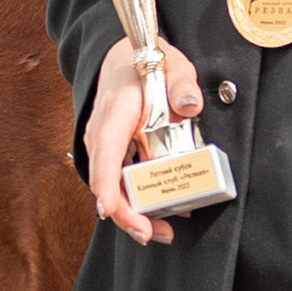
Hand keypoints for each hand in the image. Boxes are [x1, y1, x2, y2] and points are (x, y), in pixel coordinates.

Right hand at [85, 36, 202, 247]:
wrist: (121, 56)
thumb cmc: (145, 63)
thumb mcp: (173, 64)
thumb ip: (182, 84)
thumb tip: (189, 105)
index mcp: (115, 112)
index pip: (105, 153)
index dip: (106, 184)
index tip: (110, 209)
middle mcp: (101, 133)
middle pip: (105, 181)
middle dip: (125, 214)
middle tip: (154, 234)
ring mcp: (103, 145)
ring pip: (110, 186)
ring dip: (132, 212)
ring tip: (162, 231)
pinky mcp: (110, 153)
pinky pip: (117, 181)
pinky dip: (133, 200)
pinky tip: (159, 212)